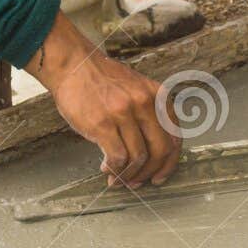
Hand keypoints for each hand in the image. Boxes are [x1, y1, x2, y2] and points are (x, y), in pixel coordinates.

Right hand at [27, 13, 180, 188]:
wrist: (73, 64)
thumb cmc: (104, 81)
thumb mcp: (139, 90)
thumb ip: (151, 115)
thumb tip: (156, 154)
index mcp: (159, 97)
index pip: (175, 138)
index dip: (169, 163)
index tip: (160, 176)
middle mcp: (145, 104)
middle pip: (160, 151)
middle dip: (151, 172)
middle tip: (140, 182)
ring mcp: (124, 113)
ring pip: (139, 157)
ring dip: (129, 175)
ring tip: (119, 179)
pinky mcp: (103, 123)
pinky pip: (117, 157)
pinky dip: (114, 170)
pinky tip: (107, 170)